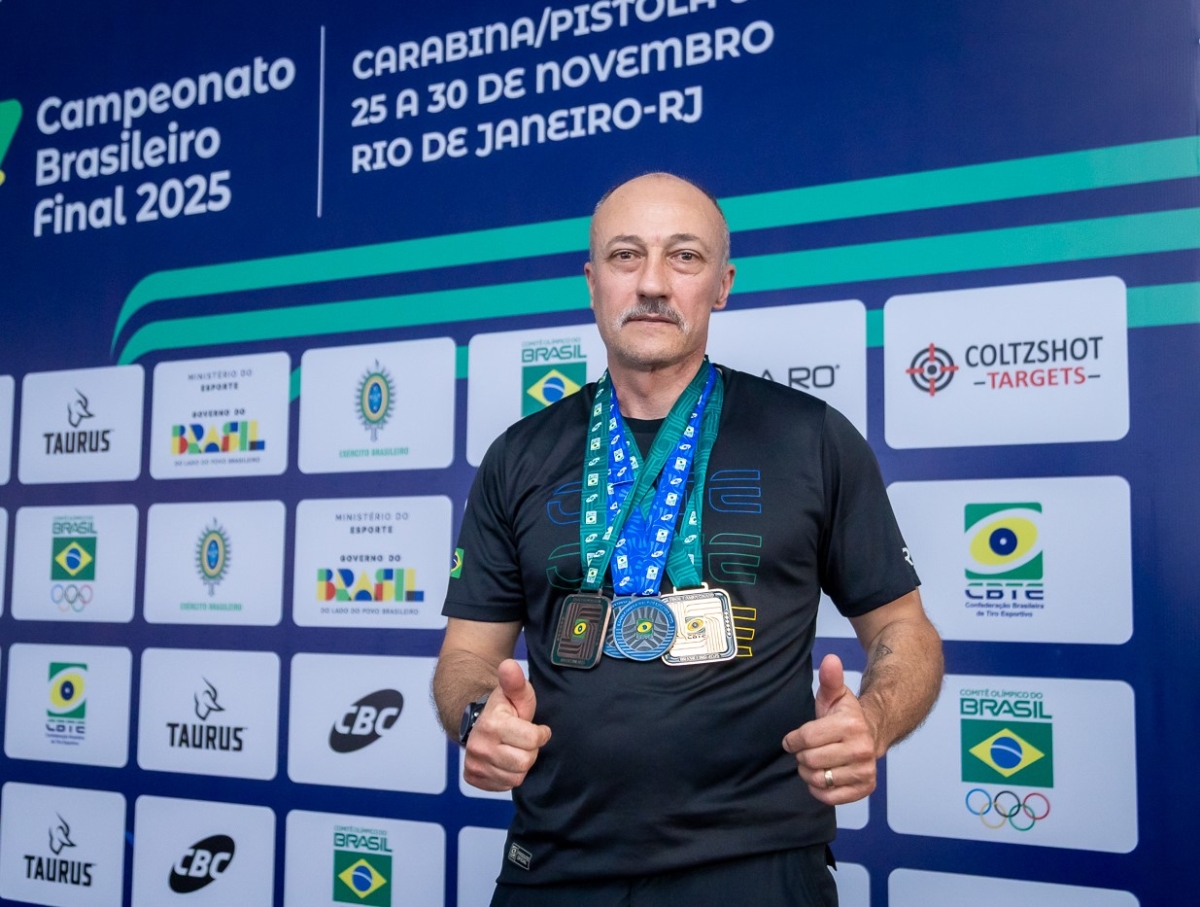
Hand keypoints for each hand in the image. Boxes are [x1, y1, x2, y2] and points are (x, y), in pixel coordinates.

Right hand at [462, 659, 551, 791]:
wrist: (479, 723)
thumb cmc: (505, 709)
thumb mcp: (516, 693)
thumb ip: (515, 681)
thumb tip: (509, 665)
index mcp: (492, 724)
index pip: (533, 741)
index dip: (539, 734)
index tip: (536, 728)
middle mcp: (479, 746)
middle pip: (525, 762)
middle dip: (529, 751)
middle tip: (522, 740)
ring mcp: (474, 764)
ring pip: (516, 778)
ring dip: (520, 765)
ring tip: (513, 750)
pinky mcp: (473, 778)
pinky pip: (504, 786)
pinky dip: (508, 776)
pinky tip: (504, 761)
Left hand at [781, 654, 878, 805]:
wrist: (873, 734)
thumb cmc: (846, 715)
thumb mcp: (835, 694)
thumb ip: (830, 678)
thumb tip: (830, 659)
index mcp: (851, 724)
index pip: (807, 738)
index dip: (793, 739)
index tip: (792, 740)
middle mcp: (862, 749)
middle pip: (810, 760)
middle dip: (801, 756)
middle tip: (805, 751)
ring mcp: (866, 770)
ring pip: (818, 779)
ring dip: (808, 773)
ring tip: (813, 763)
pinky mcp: (866, 788)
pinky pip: (830, 798)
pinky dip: (819, 790)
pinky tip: (822, 777)